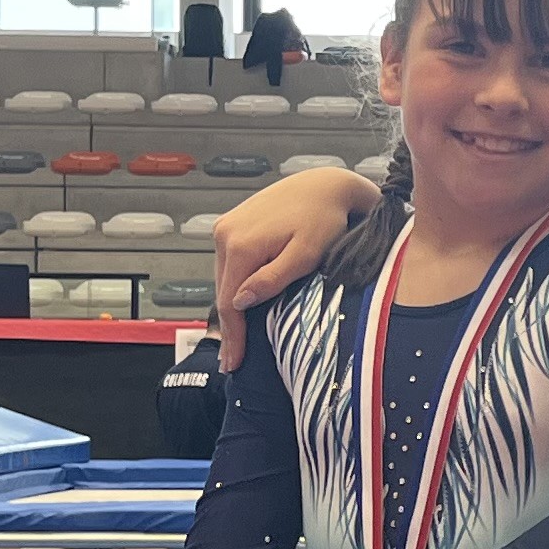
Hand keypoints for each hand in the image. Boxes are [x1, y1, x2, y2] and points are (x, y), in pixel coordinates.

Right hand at [206, 168, 375, 368]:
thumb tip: (240, 302)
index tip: (233, 364)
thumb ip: (272, 279)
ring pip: (225, 277)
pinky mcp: (233, 223)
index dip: (232, 336)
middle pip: (223, 291)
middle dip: (229, 328)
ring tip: (235, 340)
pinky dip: (234, 284)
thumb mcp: (305, 254)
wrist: (324, 185)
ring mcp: (226, 226)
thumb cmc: (324, 220)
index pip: (230, 302)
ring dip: (231, 306)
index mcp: (240, 244)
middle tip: (232, 361)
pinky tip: (240, 303)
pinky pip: (230, 263)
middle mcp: (225, 234)